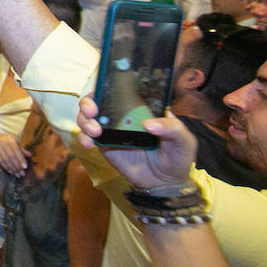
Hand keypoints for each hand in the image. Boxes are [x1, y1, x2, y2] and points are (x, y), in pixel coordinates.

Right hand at [0, 132, 29, 177]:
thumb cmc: (7, 141)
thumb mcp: (15, 142)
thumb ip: (22, 149)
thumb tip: (30, 155)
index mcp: (10, 140)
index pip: (17, 151)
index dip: (21, 159)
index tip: (25, 167)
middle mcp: (3, 143)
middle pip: (11, 157)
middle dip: (17, 166)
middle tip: (22, 174)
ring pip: (6, 160)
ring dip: (12, 169)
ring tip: (17, 175)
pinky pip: (0, 161)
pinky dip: (6, 168)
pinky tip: (11, 172)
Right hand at [76, 97, 196, 190]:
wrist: (166, 184)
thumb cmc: (177, 156)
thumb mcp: (183, 140)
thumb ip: (172, 128)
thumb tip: (149, 124)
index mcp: (141, 107)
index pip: (121, 88)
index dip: (107, 82)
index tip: (103, 85)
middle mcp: (122, 114)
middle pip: (98, 99)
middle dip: (88, 101)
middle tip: (92, 111)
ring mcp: (111, 129)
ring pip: (88, 116)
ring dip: (84, 120)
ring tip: (95, 131)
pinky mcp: (104, 144)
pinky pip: (87, 137)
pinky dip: (83, 137)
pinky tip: (88, 143)